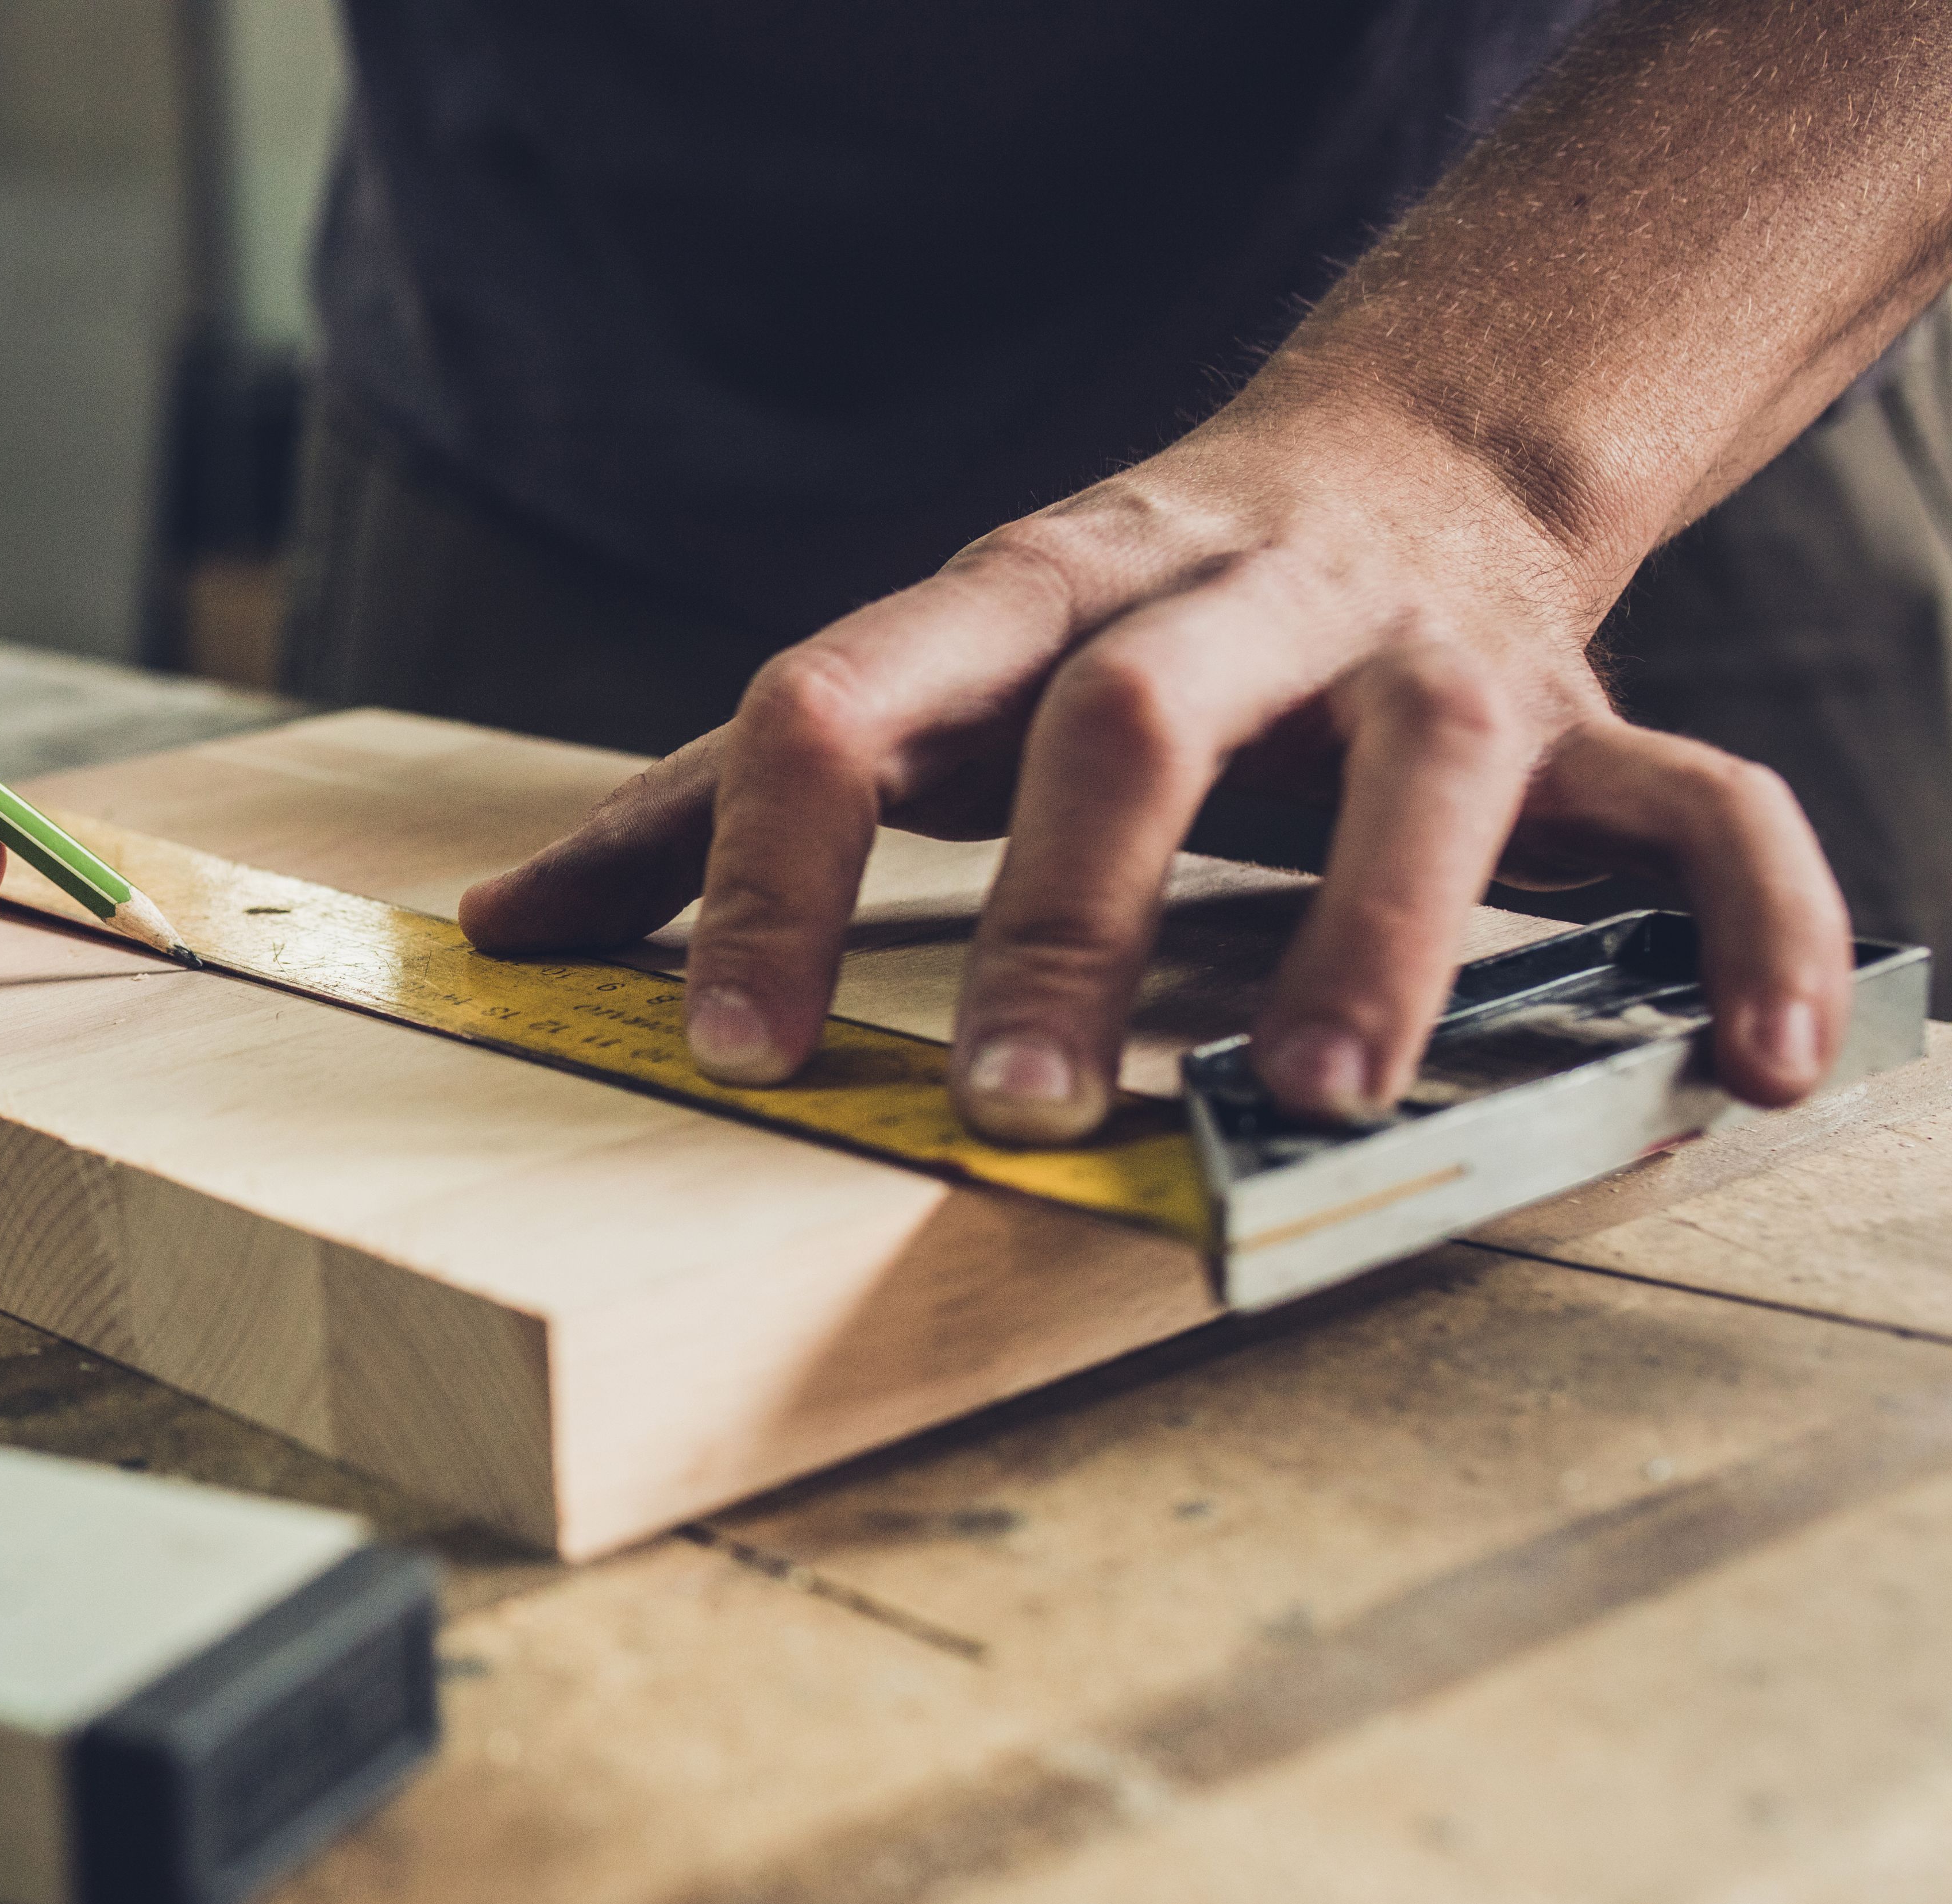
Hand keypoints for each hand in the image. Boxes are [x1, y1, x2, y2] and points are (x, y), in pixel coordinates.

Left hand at [457, 388, 1856, 1138]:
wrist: (1395, 450)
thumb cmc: (1099, 621)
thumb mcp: (910, 679)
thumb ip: (707, 800)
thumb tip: (496, 923)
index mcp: (1022, 604)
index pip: (857, 696)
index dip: (776, 865)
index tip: (731, 1043)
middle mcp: (1223, 611)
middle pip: (1129, 728)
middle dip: (1073, 917)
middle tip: (1016, 1110)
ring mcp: (1421, 662)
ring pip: (1419, 772)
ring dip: (1374, 936)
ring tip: (1313, 1102)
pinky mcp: (1588, 720)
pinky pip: (1705, 810)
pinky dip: (1750, 925)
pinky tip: (1744, 1068)